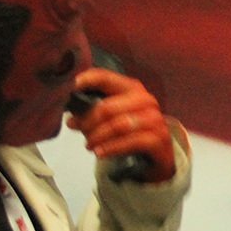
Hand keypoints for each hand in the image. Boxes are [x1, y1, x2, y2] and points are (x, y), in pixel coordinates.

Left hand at [67, 65, 177, 182]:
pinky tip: (100, 152)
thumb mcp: (114, 115)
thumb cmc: (132, 130)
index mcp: (132, 88)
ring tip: (88, 144)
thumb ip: (94, 110)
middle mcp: (145, 100)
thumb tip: (70, 115)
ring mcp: (154, 119)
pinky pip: (130, 142)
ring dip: (98, 136)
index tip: (71, 87)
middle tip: (75, 127)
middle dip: (88, 120)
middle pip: (108, 107)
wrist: (159, 153)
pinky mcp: (158, 138)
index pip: (106, 78)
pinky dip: (111, 148)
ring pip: (118, 125)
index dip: (88, 80)